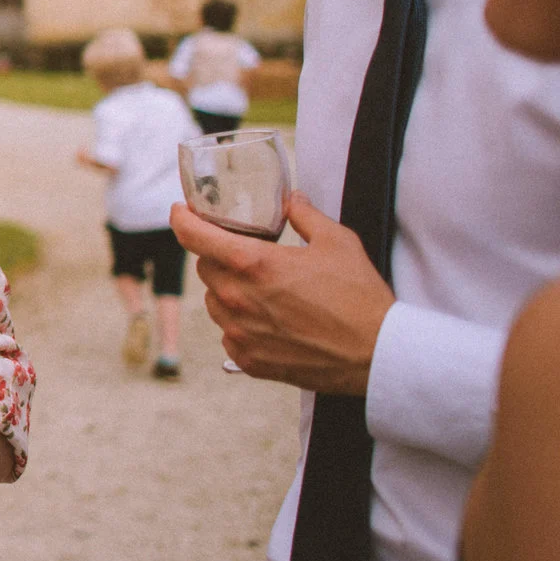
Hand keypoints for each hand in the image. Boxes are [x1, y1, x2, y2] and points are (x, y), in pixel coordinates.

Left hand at [172, 194, 392, 392]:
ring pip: (214, 302)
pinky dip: (240, 324)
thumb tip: (291, 201)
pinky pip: (228, 334)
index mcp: (253, 264)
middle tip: (247, 255)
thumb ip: (305, 216)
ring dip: (228, 291)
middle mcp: (238, 299)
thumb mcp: (337, 242)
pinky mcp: (249, 359)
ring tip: (262, 290)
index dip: (182, 219)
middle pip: (206, 268)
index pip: (193, 236)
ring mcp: (240, 333)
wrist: (378, 355)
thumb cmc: (360, 299)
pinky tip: (268, 320)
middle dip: (220, 256)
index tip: (181, 211)